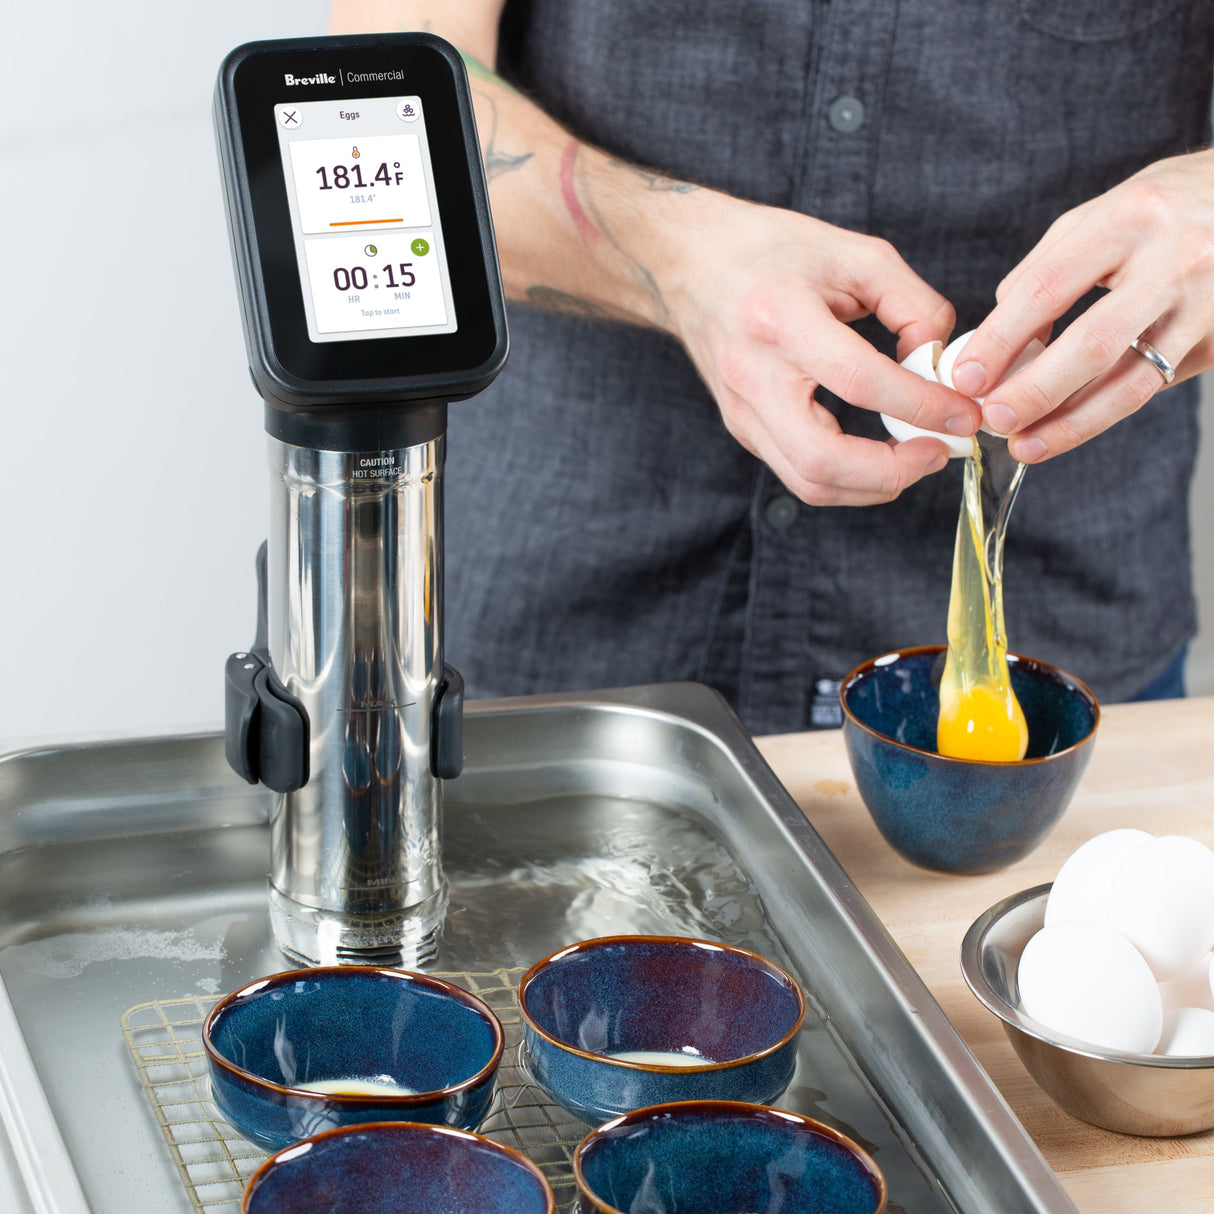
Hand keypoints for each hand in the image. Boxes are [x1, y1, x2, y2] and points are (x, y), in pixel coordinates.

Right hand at [663, 195, 980, 504]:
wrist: (692, 265)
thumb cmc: (774, 252)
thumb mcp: (856, 254)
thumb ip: (912, 305)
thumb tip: (941, 365)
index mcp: (779, 319)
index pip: (858, 382)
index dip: (921, 406)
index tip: (964, 414)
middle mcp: (752, 375)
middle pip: (822, 459)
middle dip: (893, 471)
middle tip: (939, 452)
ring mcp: (741, 411)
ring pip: (809, 482)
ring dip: (873, 485)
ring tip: (917, 458)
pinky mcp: (743, 429)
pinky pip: (800, 474)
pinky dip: (849, 478)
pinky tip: (881, 456)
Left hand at [947, 148, 1213, 462]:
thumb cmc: (1162, 208)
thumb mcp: (1099, 214)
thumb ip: (1043, 270)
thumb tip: (997, 338)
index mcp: (1129, 218)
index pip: (1048, 288)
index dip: (1000, 339)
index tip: (966, 376)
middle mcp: (1174, 261)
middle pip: (1093, 344)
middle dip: (1034, 391)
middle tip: (992, 419)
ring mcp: (1207, 305)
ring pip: (1133, 383)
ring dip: (1071, 424)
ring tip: (1024, 446)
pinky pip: (1154, 386)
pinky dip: (1104, 412)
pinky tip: (1067, 427)